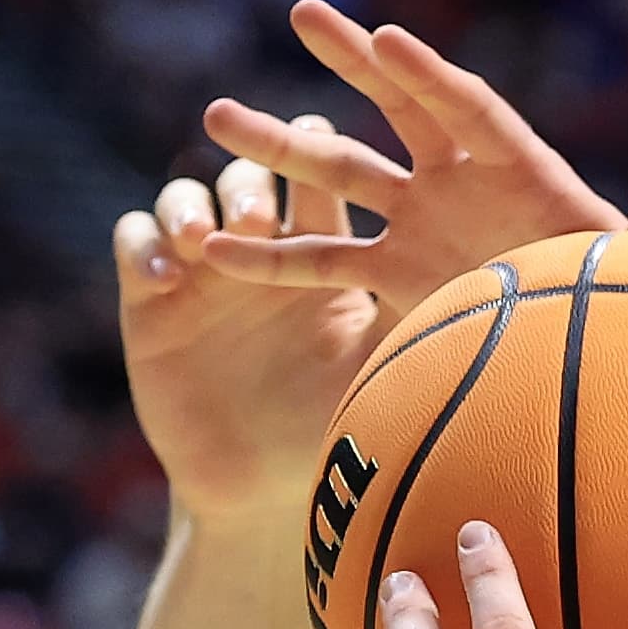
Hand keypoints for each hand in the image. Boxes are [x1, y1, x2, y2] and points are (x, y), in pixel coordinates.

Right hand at [113, 127, 390, 529]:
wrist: (259, 484)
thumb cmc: (332, 422)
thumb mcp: (381, 362)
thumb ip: (421, 312)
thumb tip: (493, 273)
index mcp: (320, 249)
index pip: (318, 173)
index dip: (316, 148)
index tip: (322, 144)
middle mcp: (257, 246)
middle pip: (249, 174)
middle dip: (249, 173)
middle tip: (262, 216)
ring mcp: (199, 267)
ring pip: (186, 196)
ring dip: (191, 205)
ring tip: (203, 237)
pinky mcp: (150, 295)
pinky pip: (134, 241)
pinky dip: (145, 246)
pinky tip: (166, 275)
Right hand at [197, 0, 627, 315]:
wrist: (585, 357)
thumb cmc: (624, 298)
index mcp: (520, 167)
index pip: (470, 108)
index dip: (430, 75)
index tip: (389, 40)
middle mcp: (460, 181)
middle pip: (397, 109)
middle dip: (350, 63)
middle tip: (305, 12)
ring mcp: (418, 222)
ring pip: (340, 174)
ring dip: (284, 147)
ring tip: (216, 118)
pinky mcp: (392, 274)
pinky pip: (322, 262)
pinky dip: (271, 260)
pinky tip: (215, 249)